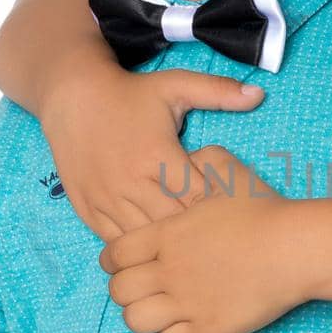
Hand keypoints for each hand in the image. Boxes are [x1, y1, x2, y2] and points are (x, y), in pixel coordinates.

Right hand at [38, 65, 264, 243]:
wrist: (71, 96)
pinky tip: (152, 245)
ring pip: (142, 239)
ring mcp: (105, 199)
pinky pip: (114, 241)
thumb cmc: (130, 93)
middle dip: (194, 232)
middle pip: (173, 225)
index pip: (197, 198)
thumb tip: (260, 94)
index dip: (215, 207)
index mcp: (157, 156)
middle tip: (213, 233)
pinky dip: (134, 246)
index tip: (227, 207)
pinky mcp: (87, 209)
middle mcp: (129, 182)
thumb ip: (218, 92)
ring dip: (164, 244)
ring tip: (186, 244)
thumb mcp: (175, 85)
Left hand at [99, 144, 306, 332]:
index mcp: (165, 236)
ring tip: (161, 309)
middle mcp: (167, 272)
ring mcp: (186, 304)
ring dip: (143, 315)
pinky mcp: (207, 330)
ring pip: (135, 321)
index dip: (115, 261)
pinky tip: (187, 321)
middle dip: (126, 288)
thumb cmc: (264, 210)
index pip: (113, 256)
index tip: (128, 262)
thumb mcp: (229, 170)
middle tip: (145, 285)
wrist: (296, 248)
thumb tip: (190, 159)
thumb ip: (202, 160)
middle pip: (118, 291)